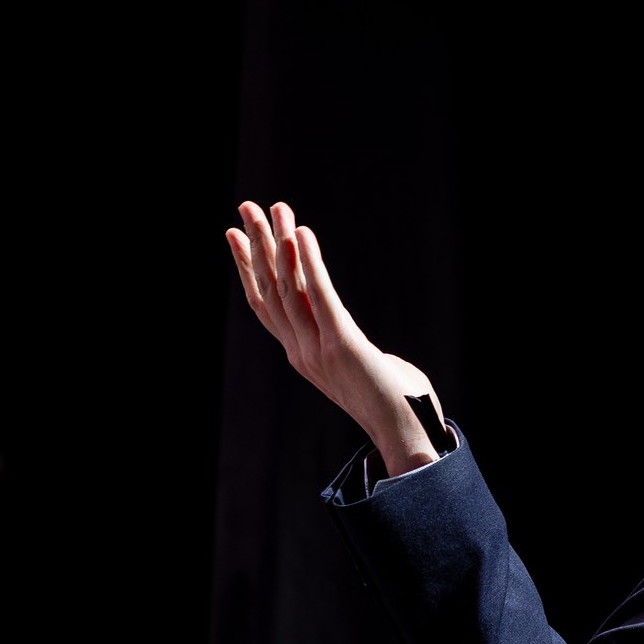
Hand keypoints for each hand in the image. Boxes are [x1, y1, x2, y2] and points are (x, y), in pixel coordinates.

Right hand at [226, 200, 442, 473]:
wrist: (407, 438)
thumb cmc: (396, 406)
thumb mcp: (366, 372)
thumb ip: (357, 354)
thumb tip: (371, 353)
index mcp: (303, 356)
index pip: (266, 306)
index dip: (248, 269)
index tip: (237, 235)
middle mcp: (302, 351)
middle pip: (272, 289)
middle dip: (258, 244)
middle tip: (246, 205)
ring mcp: (318, 349)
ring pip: (289, 288)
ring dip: (280, 244)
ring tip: (275, 208)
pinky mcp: (343, 345)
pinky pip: (321, 296)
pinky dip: (309, 263)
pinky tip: (302, 234)